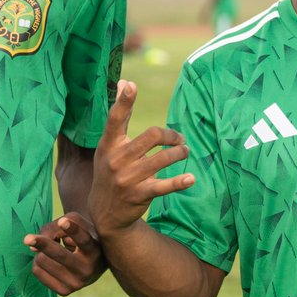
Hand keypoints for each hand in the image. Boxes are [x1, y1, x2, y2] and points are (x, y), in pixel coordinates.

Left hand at [25, 212, 106, 295]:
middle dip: (43, 244)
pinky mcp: (64, 291)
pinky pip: (37, 272)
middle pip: (59, 254)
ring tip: (54, 248)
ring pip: (43, 260)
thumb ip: (55, 227)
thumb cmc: (84, 236)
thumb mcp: (76, 224)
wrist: (94, 264)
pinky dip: (38, 261)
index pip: (83, 239)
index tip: (63, 221)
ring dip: (41, 250)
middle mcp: (88, 269)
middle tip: (27, 238)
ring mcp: (76, 283)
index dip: (73, 230)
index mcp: (95, 250)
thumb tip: (32, 247)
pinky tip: (49, 260)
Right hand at [90, 80, 194, 238]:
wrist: (105, 213)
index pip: (115, 119)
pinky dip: (180, 182)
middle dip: (172, 136)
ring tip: (185, 152)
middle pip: (152, 136)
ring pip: (163, 158)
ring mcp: (128, 178)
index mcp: (109, 144)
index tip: (132, 86)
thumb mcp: (109, 146)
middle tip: (179, 140)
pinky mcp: (140, 194)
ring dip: (180, 153)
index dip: (124, 102)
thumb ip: (120, 116)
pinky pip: (165, 186)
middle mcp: (117, 159)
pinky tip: (191, 179)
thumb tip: (124, 82)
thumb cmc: (110, 170)